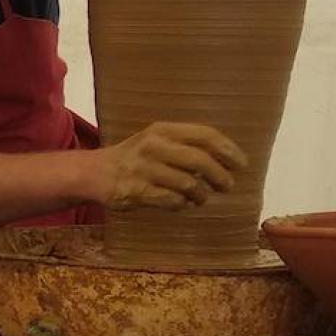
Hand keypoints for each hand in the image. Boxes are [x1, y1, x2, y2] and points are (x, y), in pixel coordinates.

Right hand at [93, 122, 247, 211]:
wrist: (94, 173)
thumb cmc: (135, 158)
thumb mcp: (157, 140)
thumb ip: (186, 145)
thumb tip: (225, 161)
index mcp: (163, 130)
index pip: (205, 135)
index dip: (228, 150)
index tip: (241, 164)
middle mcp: (153, 146)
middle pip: (200, 161)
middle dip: (220, 176)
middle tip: (227, 186)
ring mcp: (143, 169)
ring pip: (188, 184)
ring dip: (201, 195)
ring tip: (202, 198)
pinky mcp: (136, 191)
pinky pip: (171, 201)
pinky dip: (182, 205)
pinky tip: (182, 204)